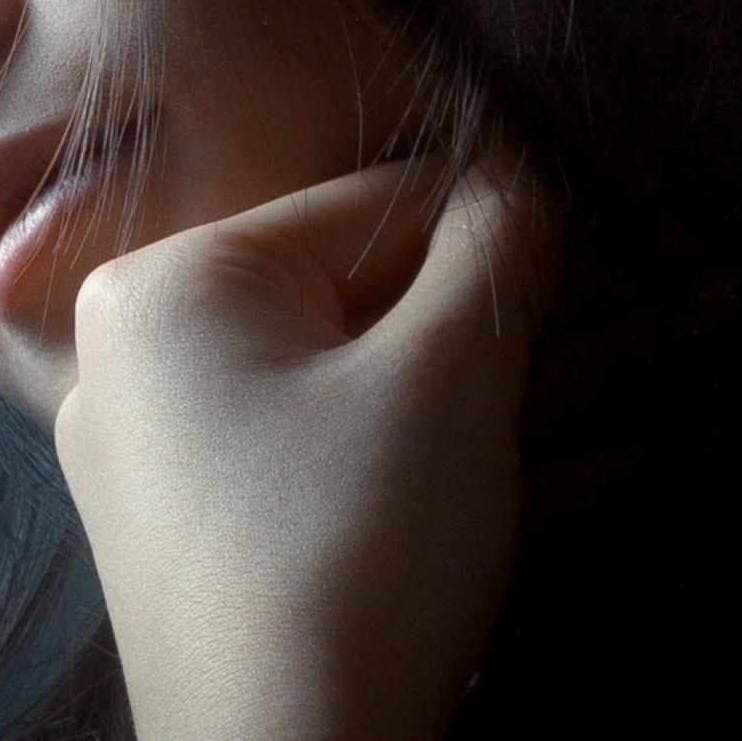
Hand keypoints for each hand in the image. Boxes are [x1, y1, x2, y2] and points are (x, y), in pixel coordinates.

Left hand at [53, 145, 560, 740]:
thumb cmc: (357, 555)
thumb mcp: (449, 377)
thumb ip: (494, 249)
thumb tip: (520, 185)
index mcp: (168, 282)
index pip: (372, 205)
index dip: (495, 230)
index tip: (589, 257)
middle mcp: (136, 356)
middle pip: (355, 298)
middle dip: (488, 329)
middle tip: (604, 343)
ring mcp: (155, 457)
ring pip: (350, 388)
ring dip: (478, 404)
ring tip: (605, 421)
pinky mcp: (195, 540)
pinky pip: (322, 462)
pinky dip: (419, 467)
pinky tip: (542, 489)